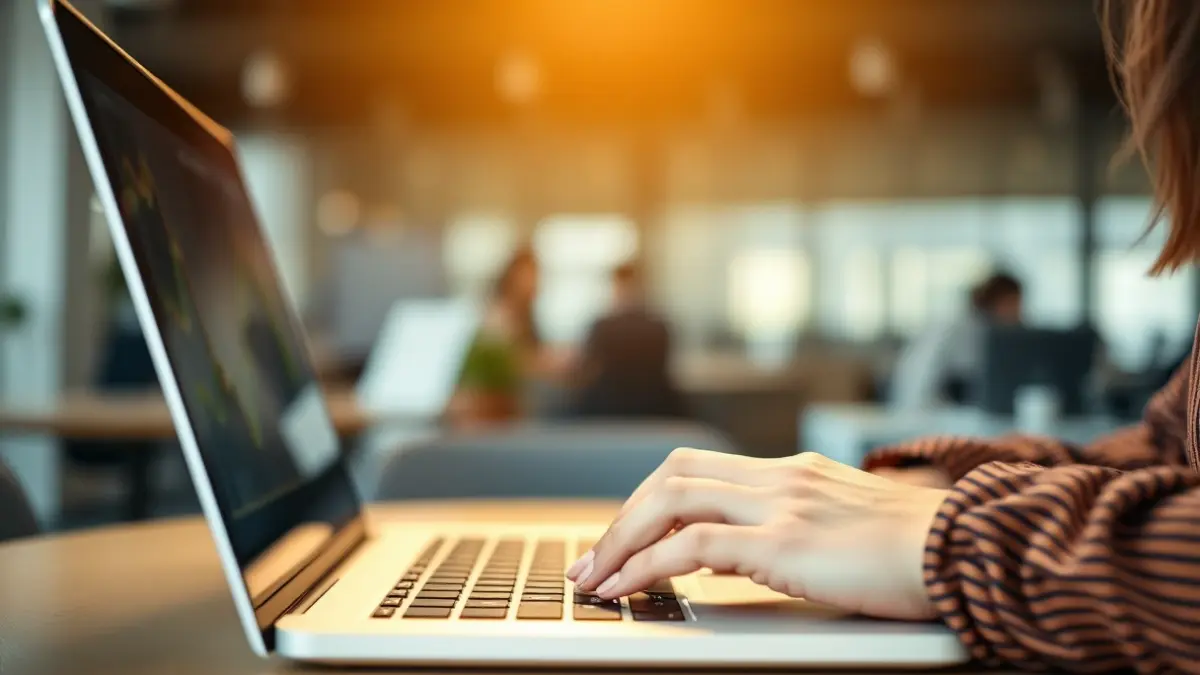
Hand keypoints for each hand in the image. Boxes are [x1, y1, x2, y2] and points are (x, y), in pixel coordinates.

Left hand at [566, 449, 948, 619]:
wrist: (972, 550)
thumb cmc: (922, 551)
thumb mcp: (845, 529)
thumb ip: (790, 531)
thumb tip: (734, 558)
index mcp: (793, 471)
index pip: (699, 470)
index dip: (650, 501)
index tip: (622, 535)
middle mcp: (780, 476)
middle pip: (672, 475)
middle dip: (623, 517)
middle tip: (592, 558)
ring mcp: (780, 504)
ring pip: (670, 503)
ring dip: (621, 541)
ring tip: (595, 579)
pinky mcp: (784, 541)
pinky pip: (693, 547)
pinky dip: (648, 566)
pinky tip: (628, 589)